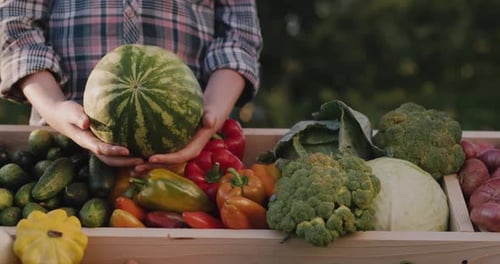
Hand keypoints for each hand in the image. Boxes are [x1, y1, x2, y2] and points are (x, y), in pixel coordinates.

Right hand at [21, 71, 143, 166]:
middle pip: (110, 160)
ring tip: (146, 161)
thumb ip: (77, 116)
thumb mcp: (70, 111)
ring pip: (113, 160)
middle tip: (143, 161)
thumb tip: (86, 123)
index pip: (101, 149)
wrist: (60, 117)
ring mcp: (97, 147)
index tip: (127, 150)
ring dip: (128, 162)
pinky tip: (142, 153)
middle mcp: (93, 147)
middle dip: (126, 162)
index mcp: (85, 141)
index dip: (114, 151)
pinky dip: (127, 157)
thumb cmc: (66, 111)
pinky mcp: (101, 144)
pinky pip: (115, 153)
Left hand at [133, 69, 245, 173]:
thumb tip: (209, 121)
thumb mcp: (211, 115)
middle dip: (152, 166)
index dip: (165, 159)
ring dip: (147, 167)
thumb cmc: (209, 115)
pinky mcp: (172, 149)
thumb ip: (210, 118)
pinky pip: (159, 155)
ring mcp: (177, 153)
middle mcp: (184, 154)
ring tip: (130, 170)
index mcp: (193, 149)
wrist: (208, 118)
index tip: (151, 158)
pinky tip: (133, 158)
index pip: (178, 157)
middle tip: (135, 167)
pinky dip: (147, 159)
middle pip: (167, 164)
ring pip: (161, 163)